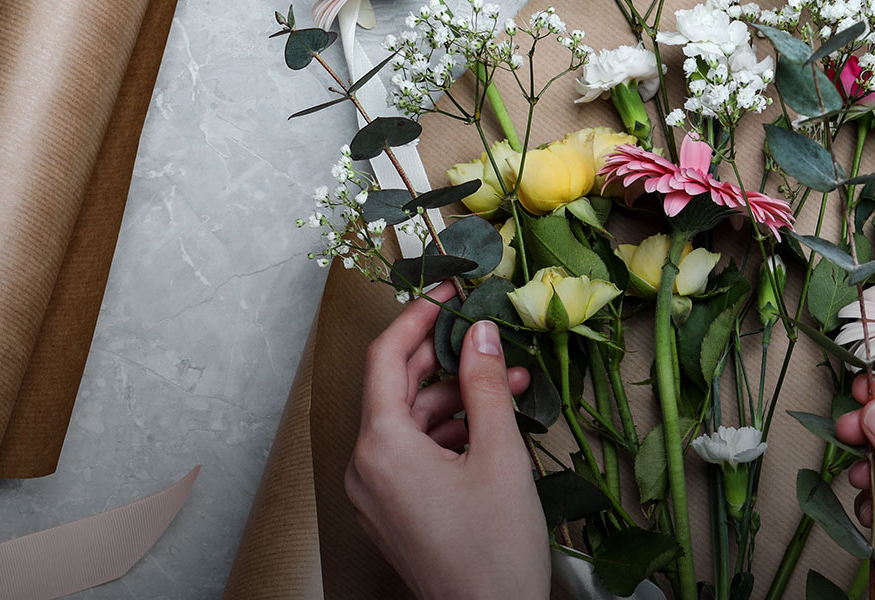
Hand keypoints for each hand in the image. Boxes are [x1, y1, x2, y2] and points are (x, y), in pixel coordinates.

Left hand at [346, 285, 549, 599]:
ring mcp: (376, 493)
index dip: (419, 316)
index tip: (448, 292)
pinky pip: (413, 454)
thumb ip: (485, 385)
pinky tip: (491, 427)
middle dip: (447, 358)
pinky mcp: (392, 511)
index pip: (386, 357)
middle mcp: (366, 467)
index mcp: (381, 445)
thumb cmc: (492, 553)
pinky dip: (449, 433)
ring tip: (508, 386)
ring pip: (410, 422)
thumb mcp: (499, 455)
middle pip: (397, 387)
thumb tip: (481, 335)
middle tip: (487, 334)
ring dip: (456, 399)